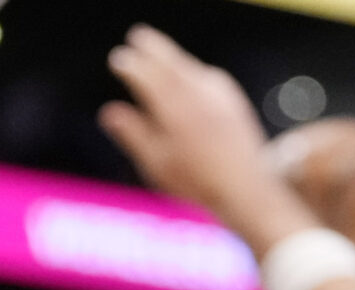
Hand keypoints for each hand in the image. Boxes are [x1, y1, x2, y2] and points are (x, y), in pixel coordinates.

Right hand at [99, 28, 304, 249]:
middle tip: (137, 36)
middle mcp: (197, 95)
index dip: (131, 65)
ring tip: (159, 50)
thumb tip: (109, 112)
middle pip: (171, 62)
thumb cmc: (196, 182)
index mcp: (173, 109)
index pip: (147, 76)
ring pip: (190, 67)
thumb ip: (132, 134)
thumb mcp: (156, 163)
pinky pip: (209, 76)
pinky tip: (191, 75)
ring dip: (173, 56)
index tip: (119, 58)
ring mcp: (218, 96)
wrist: (245, 189)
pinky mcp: (234, 102)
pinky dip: (194, 70)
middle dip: (153, 47)